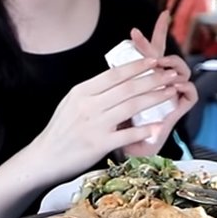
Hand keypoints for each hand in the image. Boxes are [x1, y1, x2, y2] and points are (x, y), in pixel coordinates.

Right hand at [28, 58, 182, 180]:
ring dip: (156, 98)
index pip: (114, 74)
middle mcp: (88, 105)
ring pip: (132, 107)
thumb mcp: (73, 102)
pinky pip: (128, 135)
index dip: (138, 66)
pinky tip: (160, 126)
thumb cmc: (62, 129)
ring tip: (172, 92)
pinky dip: (145, 130)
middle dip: (154, 79)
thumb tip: (120, 76)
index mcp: (82, 92)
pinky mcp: (99, 144)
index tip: (156, 60)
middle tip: (173, 74)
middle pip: (128, 88)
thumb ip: (94, 90)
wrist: (44, 157)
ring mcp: (94, 125)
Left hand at [120, 12, 197, 156]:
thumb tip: (105, 76)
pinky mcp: (183, 108)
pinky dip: (184, 87)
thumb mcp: (111, 112)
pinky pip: (189, 92)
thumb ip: (113, 95)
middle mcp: (161, 86)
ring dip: (173, 63)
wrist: (133, 154)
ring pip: (180, 70)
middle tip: (162, 20)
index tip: (133, 31)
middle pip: (164, 56)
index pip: (143, 59)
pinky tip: (176, 85)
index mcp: (142, 84)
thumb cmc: (118, 134)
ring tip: (162, 62)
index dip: (142, 44)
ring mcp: (174, 95)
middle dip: (162, 36)